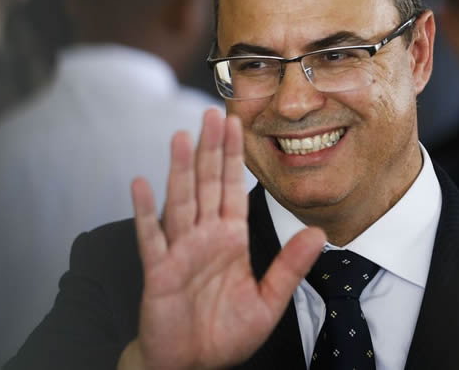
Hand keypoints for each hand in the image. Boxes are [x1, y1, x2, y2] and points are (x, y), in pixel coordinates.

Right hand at [121, 109, 324, 369]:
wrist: (191, 364)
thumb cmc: (225, 334)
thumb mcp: (268, 301)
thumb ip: (289, 266)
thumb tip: (318, 233)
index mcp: (229, 239)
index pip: (231, 188)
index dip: (233, 156)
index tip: (235, 123)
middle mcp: (203, 237)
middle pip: (206, 184)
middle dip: (209, 150)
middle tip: (210, 114)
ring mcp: (179, 250)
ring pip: (180, 201)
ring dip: (179, 169)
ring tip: (179, 136)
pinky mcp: (159, 270)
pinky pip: (151, 237)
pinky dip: (145, 212)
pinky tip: (141, 184)